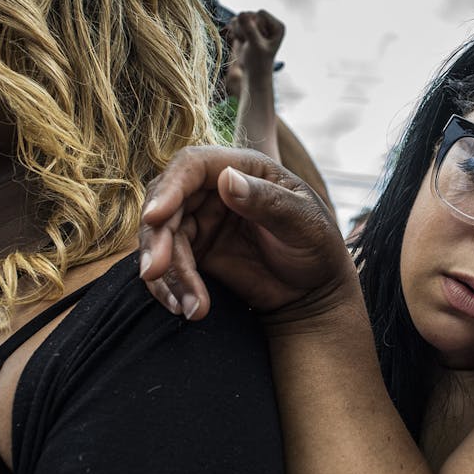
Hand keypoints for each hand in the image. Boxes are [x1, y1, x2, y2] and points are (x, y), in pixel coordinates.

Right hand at [139, 145, 354, 321]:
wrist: (314, 292)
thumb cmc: (317, 247)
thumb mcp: (304, 224)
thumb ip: (268, 201)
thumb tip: (227, 180)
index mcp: (243, 168)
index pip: (193, 165)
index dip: (170, 187)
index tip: (156, 216)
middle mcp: (215, 189)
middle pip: (166, 201)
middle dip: (158, 238)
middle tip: (157, 271)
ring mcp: (202, 220)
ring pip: (162, 236)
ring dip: (165, 271)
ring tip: (187, 306)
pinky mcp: (195, 251)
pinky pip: (169, 265)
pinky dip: (171, 287)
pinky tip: (185, 309)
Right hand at [228, 10, 285, 79]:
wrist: (253, 73)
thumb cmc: (259, 62)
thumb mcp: (256, 45)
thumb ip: (250, 29)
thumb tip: (241, 13)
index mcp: (277, 26)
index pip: (260, 14)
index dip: (255, 26)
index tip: (258, 41)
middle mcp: (268, 23)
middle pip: (250, 14)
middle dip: (245, 29)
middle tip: (251, 43)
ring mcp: (257, 24)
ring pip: (241, 17)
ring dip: (239, 31)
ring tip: (247, 43)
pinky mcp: (247, 28)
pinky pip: (235, 21)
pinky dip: (235, 32)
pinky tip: (242, 41)